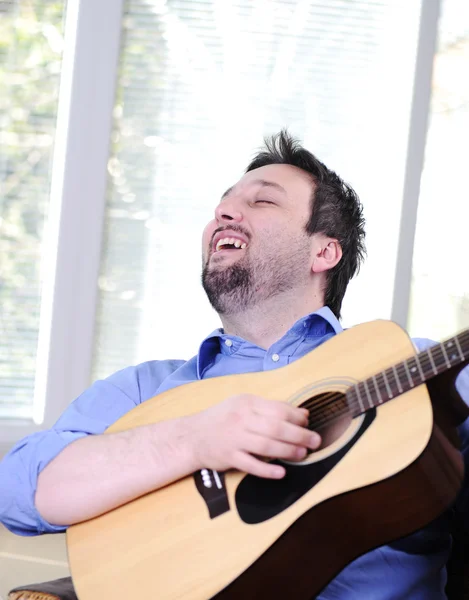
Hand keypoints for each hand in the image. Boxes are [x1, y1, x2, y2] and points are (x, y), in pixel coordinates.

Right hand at [190, 394, 320, 478]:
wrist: (191, 436)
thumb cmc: (222, 419)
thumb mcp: (243, 406)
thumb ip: (271, 408)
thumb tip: (302, 414)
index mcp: (247, 403)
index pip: (278, 409)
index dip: (297, 417)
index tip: (308, 423)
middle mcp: (241, 419)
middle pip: (276, 427)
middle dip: (299, 435)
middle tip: (315, 441)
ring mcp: (234, 438)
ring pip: (266, 445)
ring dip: (288, 451)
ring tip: (303, 454)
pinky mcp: (229, 457)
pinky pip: (251, 464)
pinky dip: (267, 469)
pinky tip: (281, 472)